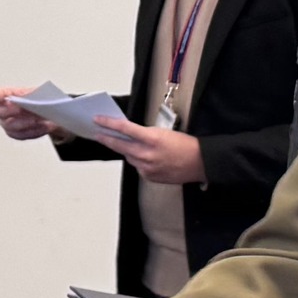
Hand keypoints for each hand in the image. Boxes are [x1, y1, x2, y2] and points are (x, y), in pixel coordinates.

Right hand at [0, 86, 63, 142]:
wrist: (49, 112)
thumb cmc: (40, 99)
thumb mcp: (38, 92)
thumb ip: (32, 95)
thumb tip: (31, 99)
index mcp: (5, 96)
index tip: (3, 97)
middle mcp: (2, 111)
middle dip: (10, 110)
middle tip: (23, 108)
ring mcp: (7, 124)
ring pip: (10, 126)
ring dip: (24, 122)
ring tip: (38, 119)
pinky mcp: (16, 134)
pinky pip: (21, 135)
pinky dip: (33, 130)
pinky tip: (43, 126)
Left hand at [90, 116, 204, 183]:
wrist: (199, 162)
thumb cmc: (185, 145)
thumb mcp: (164, 132)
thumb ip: (145, 134)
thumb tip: (130, 135)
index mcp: (151, 138)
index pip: (124, 129)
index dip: (108, 123)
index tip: (98, 120)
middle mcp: (147, 154)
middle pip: (119, 145)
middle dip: (107, 139)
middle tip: (98, 134)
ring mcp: (147, 167)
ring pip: (128, 157)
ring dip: (127, 151)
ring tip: (132, 146)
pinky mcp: (149, 177)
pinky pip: (138, 167)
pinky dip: (139, 162)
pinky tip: (148, 158)